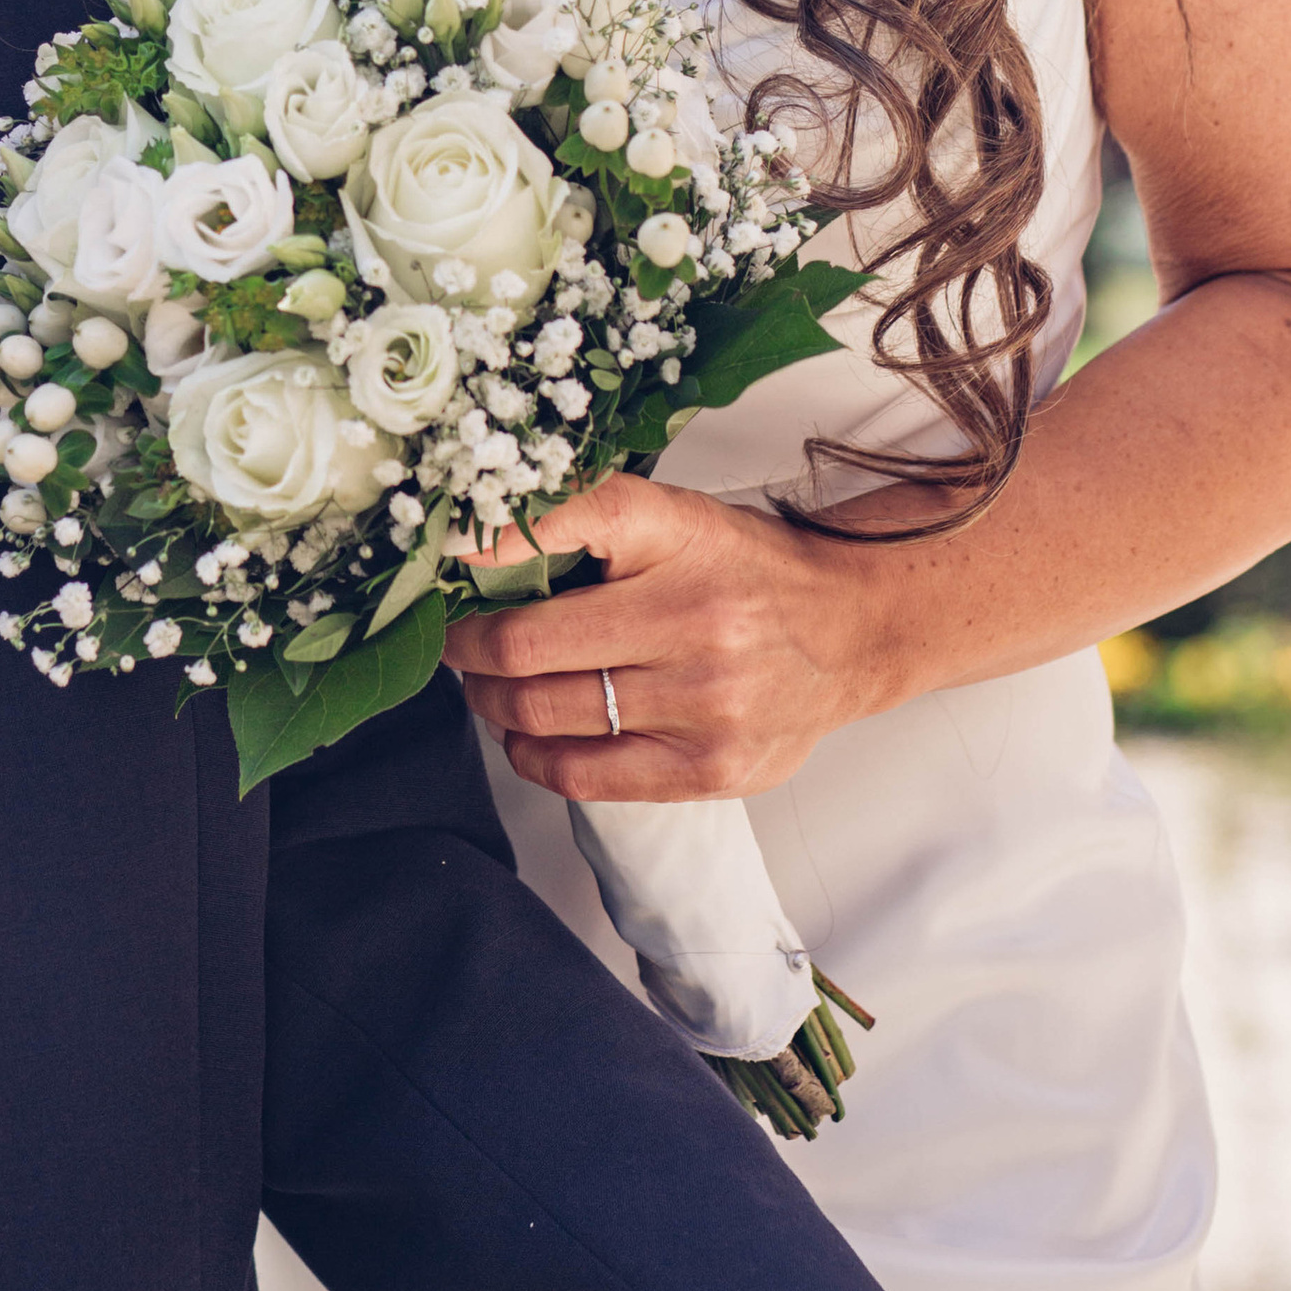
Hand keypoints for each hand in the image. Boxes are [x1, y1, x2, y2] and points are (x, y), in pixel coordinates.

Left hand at [444, 474, 890, 798]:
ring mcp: (705, 704)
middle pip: (524, 650)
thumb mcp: (672, 514)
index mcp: (679, 538)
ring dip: (493, 704)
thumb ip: (579, 517)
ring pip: (544, 716)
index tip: (440, 571)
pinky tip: (530, 734)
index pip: (552, 531)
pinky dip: (534, 756)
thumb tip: (471, 544)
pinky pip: (583, 776)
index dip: (476, 556)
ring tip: (492, 687)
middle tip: (458, 643)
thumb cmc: (744, 569)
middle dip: (467, 651)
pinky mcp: (710, 769)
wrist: (850, 631)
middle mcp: (695, 622)